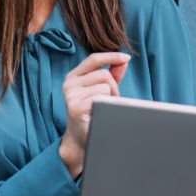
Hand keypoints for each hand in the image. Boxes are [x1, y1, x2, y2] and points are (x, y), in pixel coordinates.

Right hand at [58, 52, 129, 176]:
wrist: (81, 139)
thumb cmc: (93, 112)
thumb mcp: (102, 90)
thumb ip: (112, 74)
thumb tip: (124, 60)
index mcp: (74, 76)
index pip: (93, 59)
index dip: (111, 56)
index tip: (126, 57)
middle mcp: (69, 83)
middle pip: (104, 74)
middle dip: (113, 88)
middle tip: (109, 102)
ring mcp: (70, 95)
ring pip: (105, 85)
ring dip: (111, 97)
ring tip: (103, 108)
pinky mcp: (75, 106)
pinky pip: (101, 97)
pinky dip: (106, 104)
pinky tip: (99, 113)